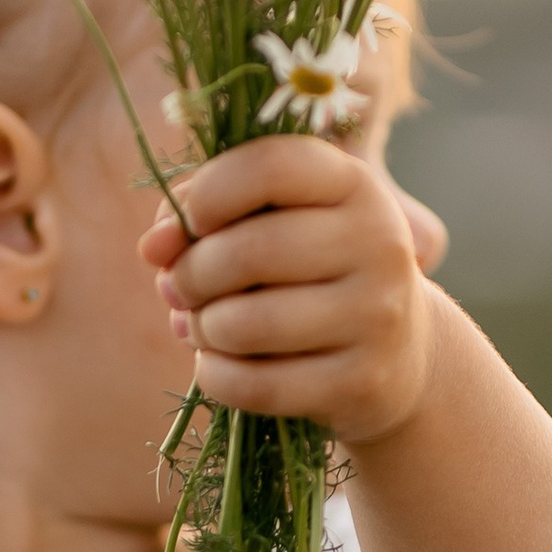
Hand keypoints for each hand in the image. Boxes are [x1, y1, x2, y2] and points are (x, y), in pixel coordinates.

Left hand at [140, 143, 452, 448]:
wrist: (396, 357)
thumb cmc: (311, 274)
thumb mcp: (274, 222)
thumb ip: (205, 213)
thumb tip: (154, 246)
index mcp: (354, 184)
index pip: (269, 166)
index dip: (209, 193)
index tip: (191, 223)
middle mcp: (378, 243)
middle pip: (249, 251)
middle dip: (191, 275)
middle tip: (180, 288)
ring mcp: (377, 315)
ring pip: (246, 324)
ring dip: (202, 329)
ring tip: (204, 328)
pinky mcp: (362, 382)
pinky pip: (256, 385)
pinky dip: (215, 377)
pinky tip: (216, 366)